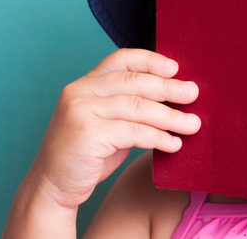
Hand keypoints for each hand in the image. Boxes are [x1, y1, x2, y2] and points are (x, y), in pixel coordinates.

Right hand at [29, 49, 200, 208]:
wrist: (52, 188)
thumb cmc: (87, 155)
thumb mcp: (108, 122)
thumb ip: (130, 106)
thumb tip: (174, 95)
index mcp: (85, 83)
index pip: (122, 59)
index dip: (151, 60)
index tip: (176, 68)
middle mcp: (80, 91)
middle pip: (135, 82)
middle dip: (169, 88)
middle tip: (194, 94)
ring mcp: (81, 110)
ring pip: (138, 107)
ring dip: (170, 116)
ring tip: (193, 124)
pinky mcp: (87, 133)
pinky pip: (134, 131)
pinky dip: (159, 137)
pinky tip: (174, 144)